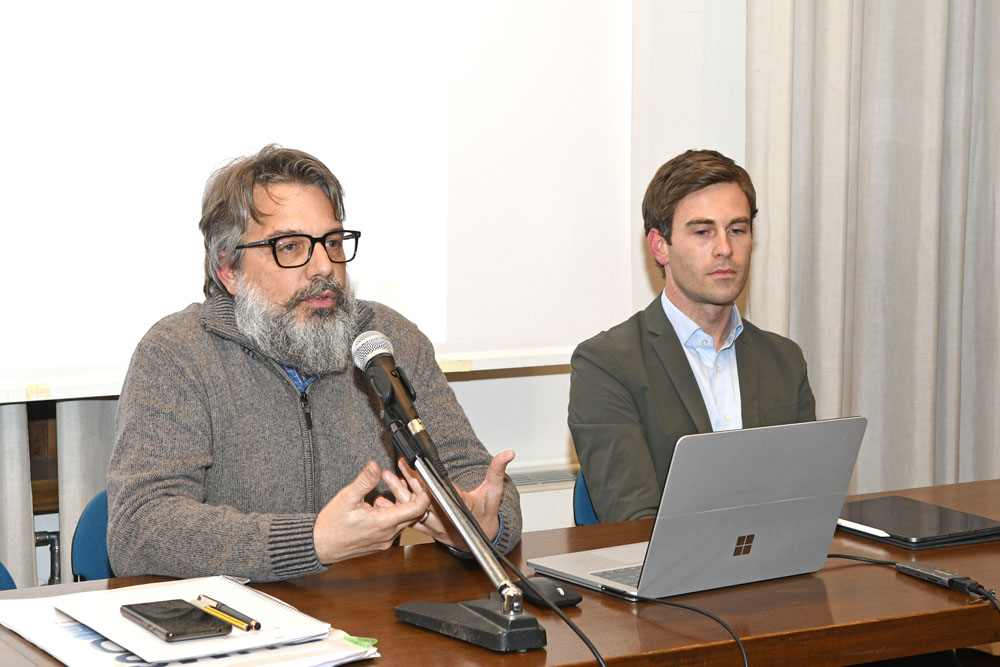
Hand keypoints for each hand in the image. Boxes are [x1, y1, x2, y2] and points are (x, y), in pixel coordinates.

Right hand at [313, 461, 429, 563]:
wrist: (320, 545)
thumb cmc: (331, 524)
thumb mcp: (347, 497)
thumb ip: (364, 481)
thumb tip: (375, 466)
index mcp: (383, 523)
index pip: (416, 509)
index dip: (424, 495)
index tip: (424, 484)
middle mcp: (388, 535)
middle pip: (413, 514)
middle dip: (410, 496)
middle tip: (404, 480)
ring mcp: (385, 541)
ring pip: (403, 521)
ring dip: (400, 505)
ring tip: (389, 489)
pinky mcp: (381, 544)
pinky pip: (394, 528)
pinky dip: (393, 515)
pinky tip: (380, 504)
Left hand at [399, 450, 514, 549]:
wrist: (480, 539)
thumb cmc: (486, 513)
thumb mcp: (495, 490)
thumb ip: (498, 470)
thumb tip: (507, 454)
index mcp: (461, 508)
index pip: (444, 493)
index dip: (431, 482)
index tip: (421, 469)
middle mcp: (445, 517)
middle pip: (424, 498)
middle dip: (410, 481)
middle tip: (400, 465)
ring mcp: (434, 524)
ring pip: (413, 508)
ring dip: (400, 492)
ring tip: (388, 477)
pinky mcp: (426, 528)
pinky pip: (408, 519)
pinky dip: (396, 508)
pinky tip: (383, 498)